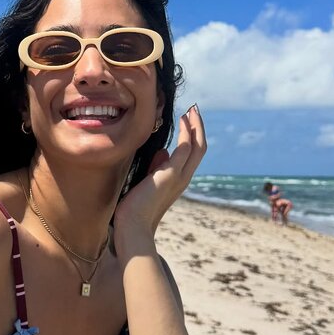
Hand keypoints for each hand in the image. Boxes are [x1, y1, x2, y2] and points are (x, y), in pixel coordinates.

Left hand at [114, 105, 206, 239]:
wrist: (133, 225)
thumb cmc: (136, 208)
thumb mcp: (148, 183)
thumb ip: (157, 167)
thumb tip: (162, 151)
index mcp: (178, 180)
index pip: (192, 154)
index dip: (192, 135)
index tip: (187, 119)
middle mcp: (184, 178)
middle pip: (200, 147)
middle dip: (198, 127)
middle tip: (194, 109)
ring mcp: (180, 176)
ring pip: (197, 146)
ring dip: (196, 126)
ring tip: (192, 110)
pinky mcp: (171, 174)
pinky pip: (185, 148)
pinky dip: (186, 132)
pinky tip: (182, 120)